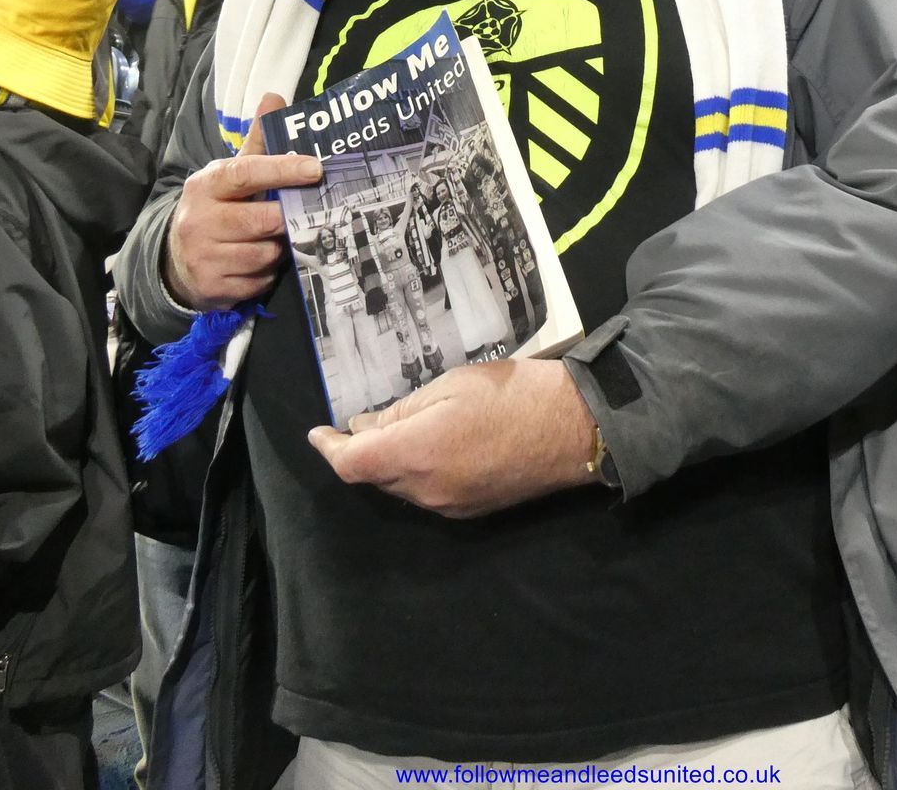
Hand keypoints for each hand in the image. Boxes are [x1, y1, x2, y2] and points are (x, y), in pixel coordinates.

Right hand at [162, 93, 322, 309]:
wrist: (176, 260)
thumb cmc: (216, 209)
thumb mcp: (230, 175)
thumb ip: (256, 142)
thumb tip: (274, 96)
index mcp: (206, 185)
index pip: (246, 173)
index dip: (283, 169)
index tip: (316, 168)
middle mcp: (199, 221)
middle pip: (261, 220)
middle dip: (284, 220)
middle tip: (295, 216)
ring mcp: (203, 257)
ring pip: (264, 254)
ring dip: (276, 250)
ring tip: (269, 241)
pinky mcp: (212, 287)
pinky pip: (258, 281)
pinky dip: (265, 273)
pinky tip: (256, 264)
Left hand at [309, 359, 598, 517]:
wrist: (577, 429)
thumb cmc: (514, 394)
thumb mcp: (452, 386)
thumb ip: (402, 410)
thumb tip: (364, 426)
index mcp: (417, 454)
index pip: (352, 464)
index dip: (329, 449)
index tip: (319, 433)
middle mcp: (428, 491)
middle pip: (375, 478)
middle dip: (361, 453)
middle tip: (361, 422)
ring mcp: (452, 507)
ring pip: (401, 489)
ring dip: (390, 464)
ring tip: (399, 430)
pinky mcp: (473, 511)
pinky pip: (429, 495)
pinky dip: (417, 474)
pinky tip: (431, 448)